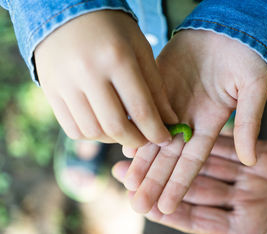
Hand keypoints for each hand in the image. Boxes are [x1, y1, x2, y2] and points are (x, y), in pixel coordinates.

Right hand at [35, 10, 177, 147]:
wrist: (68, 14)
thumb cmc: (114, 32)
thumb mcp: (141, 50)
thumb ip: (156, 88)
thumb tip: (170, 121)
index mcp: (117, 58)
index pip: (141, 108)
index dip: (156, 131)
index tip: (165, 139)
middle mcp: (87, 72)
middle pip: (116, 126)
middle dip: (136, 141)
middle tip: (146, 141)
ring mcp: (64, 83)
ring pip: (93, 131)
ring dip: (114, 139)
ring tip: (126, 130)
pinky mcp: (50, 91)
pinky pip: (73, 129)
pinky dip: (92, 135)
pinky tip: (104, 126)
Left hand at [122, 30, 266, 213]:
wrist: (229, 25)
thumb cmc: (249, 55)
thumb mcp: (255, 88)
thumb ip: (249, 124)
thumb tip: (250, 160)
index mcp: (212, 124)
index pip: (193, 161)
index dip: (179, 184)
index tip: (165, 208)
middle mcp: (190, 119)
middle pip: (169, 157)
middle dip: (155, 181)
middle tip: (138, 206)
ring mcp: (173, 103)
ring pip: (153, 138)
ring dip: (141, 161)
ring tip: (127, 184)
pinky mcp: (159, 85)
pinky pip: (144, 110)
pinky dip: (134, 127)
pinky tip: (123, 147)